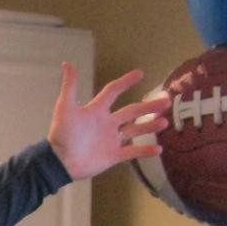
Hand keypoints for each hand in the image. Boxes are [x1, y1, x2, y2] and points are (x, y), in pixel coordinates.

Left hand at [47, 62, 170, 180]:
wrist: (60, 161)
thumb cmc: (62, 134)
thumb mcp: (65, 107)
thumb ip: (70, 86)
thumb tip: (67, 63)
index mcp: (96, 110)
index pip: (113, 92)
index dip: (125, 82)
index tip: (139, 74)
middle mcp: (107, 123)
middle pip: (131, 111)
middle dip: (148, 106)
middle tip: (166, 101)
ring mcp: (111, 140)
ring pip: (135, 130)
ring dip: (150, 126)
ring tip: (165, 121)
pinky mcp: (113, 155)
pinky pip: (132, 152)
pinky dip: (145, 151)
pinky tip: (159, 149)